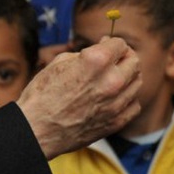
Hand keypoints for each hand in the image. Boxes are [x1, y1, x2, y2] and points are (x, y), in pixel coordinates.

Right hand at [18, 37, 140, 159]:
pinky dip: (127, 99)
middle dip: (124, 57)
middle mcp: (111, 81)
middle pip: (134, 61)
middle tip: (113, 61)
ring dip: (127, 77)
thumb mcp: (59, 63)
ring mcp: (116, 104)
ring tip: (112, 79)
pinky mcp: (116, 122)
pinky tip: (113, 98)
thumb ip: (86, 53)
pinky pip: (134, 105)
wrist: (36, 130)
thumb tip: (102, 47)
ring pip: (137, 83)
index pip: (120, 44)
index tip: (107, 47)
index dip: (112, 43)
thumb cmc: (42, 95)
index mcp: (96, 61)